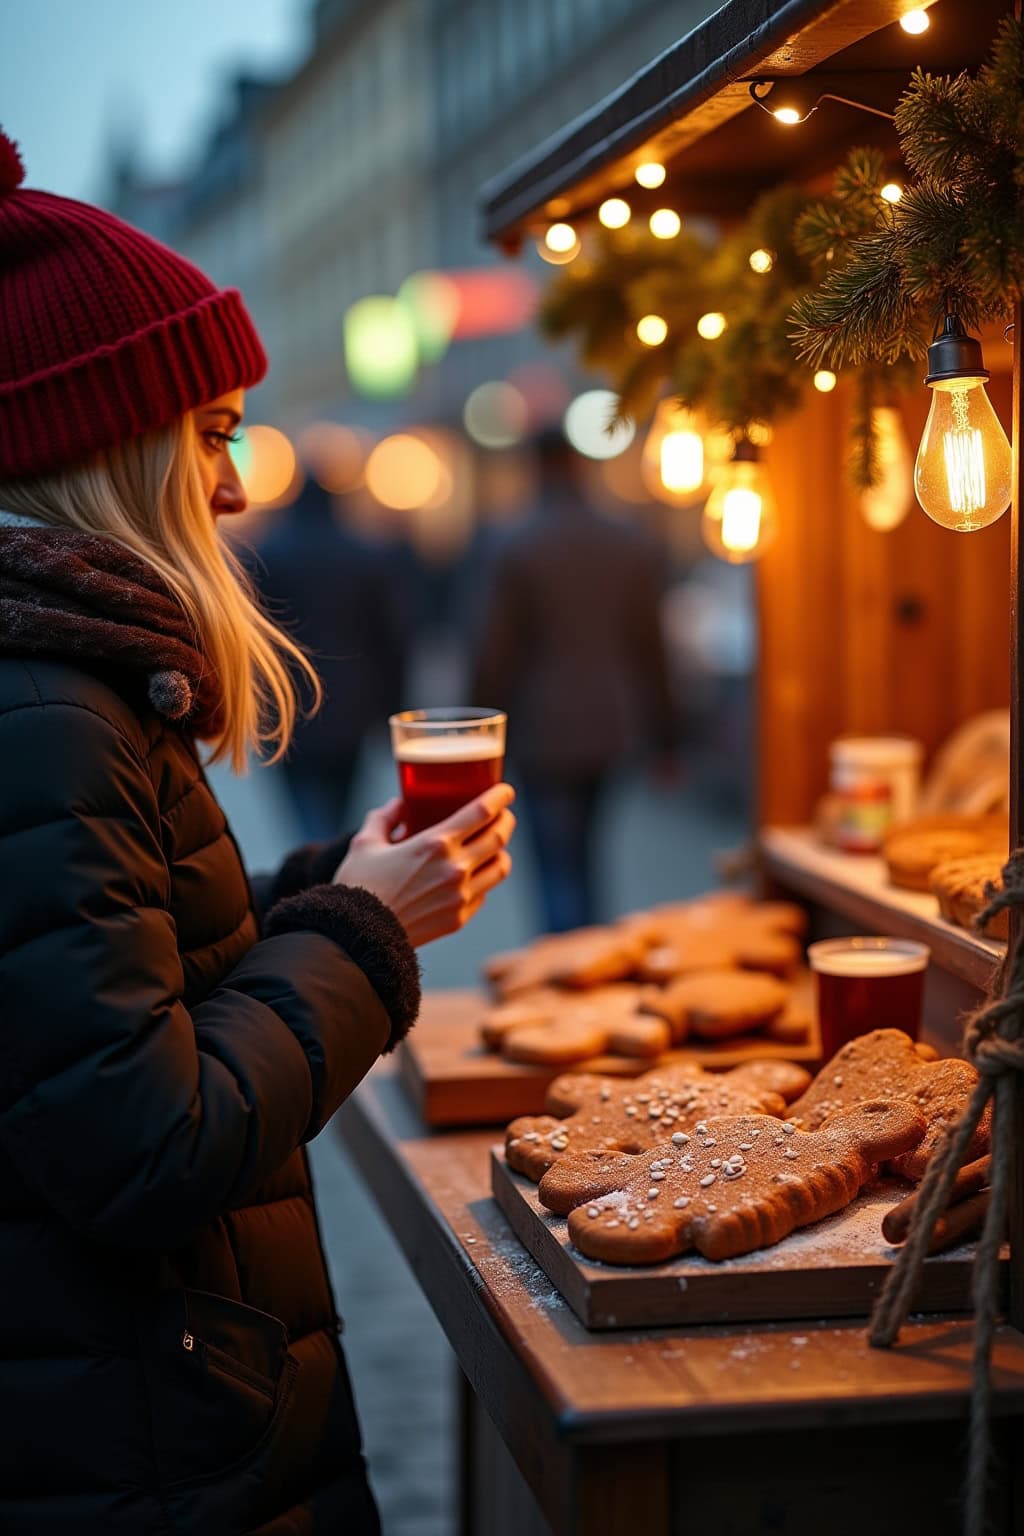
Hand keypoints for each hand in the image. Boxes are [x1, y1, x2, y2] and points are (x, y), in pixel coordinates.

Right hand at [333, 784, 515, 946]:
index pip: (482, 812)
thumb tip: (399, 806)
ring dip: (501, 852)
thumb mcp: (365, 843)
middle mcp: (455, 868)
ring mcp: (461, 896)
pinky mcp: (459, 918)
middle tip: (503, 815)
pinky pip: (484, 893)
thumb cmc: (359, 886)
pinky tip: (476, 875)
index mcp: (436, 843)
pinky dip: (484, 880)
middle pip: (498, 837)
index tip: (506, 791)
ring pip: (500, 868)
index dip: (499, 797)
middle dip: (506, 821)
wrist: (360, 936)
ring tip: (495, 846)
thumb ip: (383, 818)